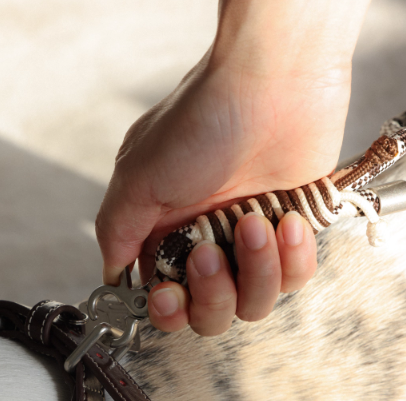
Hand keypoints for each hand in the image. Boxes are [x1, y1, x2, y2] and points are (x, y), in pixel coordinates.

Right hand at [95, 0, 368, 335]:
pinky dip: (291, 258)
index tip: (170, 295)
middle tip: (209, 254)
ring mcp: (250, 243)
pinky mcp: (292, 236)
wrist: (275, 81)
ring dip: (254, 270)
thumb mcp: (137, 176)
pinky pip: (293, 279)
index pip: (164, 298)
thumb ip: (117, 232)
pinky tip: (286, 222)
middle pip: (208, 314)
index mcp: (165, 233)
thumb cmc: (204, 117)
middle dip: (210, 294)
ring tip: (254, 221)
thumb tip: (112, 276)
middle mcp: (207, 243)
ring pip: (253, 303)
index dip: (167, 309)